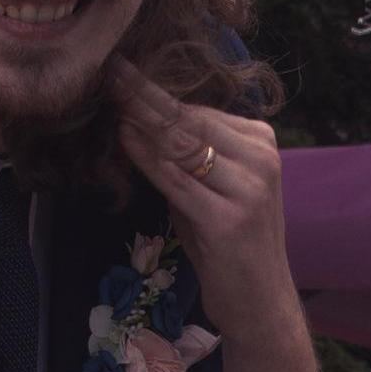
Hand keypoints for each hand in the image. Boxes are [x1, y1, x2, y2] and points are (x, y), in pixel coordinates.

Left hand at [115, 63, 295, 340]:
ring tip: (108, 98)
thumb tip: (134, 119)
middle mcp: (261, 159)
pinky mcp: (228, 219)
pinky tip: (124, 140)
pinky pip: (177, 180)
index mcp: (262, 144)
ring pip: (182, 144)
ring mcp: (249, 188)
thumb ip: (182, 157)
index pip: (198, 111)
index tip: (121, 69)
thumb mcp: (209, 190)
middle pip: (189, 119)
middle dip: (144, 96)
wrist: (260, 302)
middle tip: (108, 70)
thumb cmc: (228, 246)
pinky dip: (147, 158)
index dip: (155, 92)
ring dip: (141, 120)